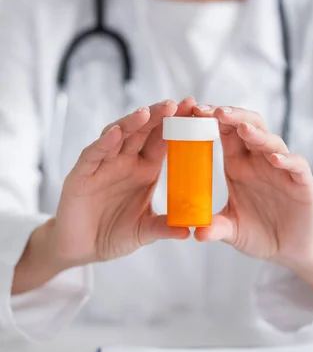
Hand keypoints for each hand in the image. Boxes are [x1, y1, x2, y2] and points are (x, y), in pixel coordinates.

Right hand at [53, 98, 193, 267]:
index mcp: (145, 169)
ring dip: (132, 123)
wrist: (82, 248)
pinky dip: (104, 144)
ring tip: (147, 112)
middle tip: (175, 103)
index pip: (162, 140)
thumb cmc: (114, 234)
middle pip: (142, 131)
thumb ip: (164, 228)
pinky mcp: (81, 175)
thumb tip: (189, 230)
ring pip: (118, 137)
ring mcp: (103, 165)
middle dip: (158, 116)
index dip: (175, 124)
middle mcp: (125, 161)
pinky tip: (116, 133)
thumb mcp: (144, 231)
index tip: (192, 108)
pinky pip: (93, 155)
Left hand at [192, 105, 312, 293]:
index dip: (213, 119)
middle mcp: (259, 161)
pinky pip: (296, 166)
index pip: (226, 132)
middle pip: (249, 127)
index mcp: (238, 164)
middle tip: (217, 112)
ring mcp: (282, 170)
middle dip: (234, 117)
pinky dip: (287, 159)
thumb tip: (196, 233)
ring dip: (258, 134)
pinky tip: (275, 159)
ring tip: (243, 129)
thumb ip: (216, 227)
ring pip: (272, 141)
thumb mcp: (232, 230)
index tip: (194, 111)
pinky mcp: (302, 183)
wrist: (289, 250)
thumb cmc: (259, 233)